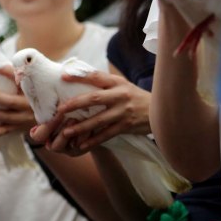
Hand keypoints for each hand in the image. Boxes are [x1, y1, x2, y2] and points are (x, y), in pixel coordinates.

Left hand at [0, 67, 36, 141]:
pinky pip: (9, 131)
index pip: (8, 99)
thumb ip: (13, 72)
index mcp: (30, 99)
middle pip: (5, 111)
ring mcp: (26, 121)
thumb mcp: (30, 79)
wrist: (54, 104)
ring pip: (6, 121)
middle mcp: (29, 112)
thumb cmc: (39, 86)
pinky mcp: (23, 127)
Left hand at [29, 71, 150, 155]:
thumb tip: (78, 76)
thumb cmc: (134, 96)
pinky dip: (93, 140)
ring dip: (82, 127)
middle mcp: (120, 95)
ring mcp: (123, 112)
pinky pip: (107, 134)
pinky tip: (81, 145)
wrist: (159, 111)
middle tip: (60, 109)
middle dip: (76, 103)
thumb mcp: (122, 85)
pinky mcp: (126, 126)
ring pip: (99, 120)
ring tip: (66, 131)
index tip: (63, 77)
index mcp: (117, 82)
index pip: (95, 76)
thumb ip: (104, 83)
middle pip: (95, 98)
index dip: (79, 76)